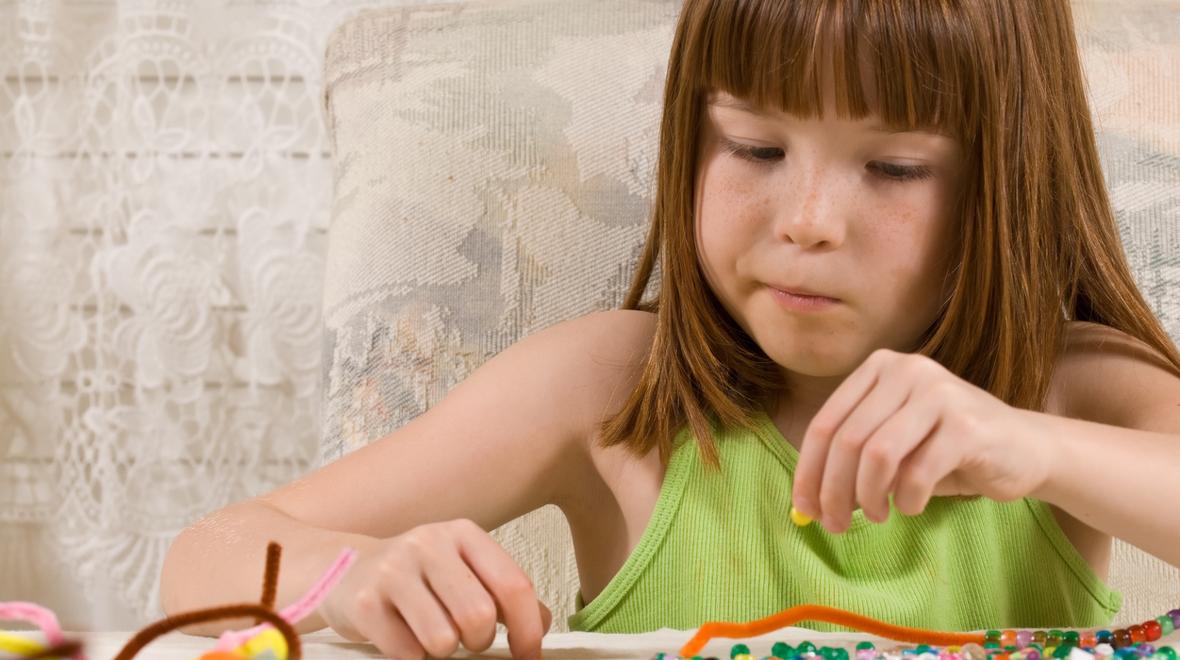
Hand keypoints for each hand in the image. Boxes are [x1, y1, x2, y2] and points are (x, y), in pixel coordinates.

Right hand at [319, 519, 550, 658]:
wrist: (345, 571)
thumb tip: (542, 625)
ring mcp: (393, 570)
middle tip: (467, 640)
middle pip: (480, 616)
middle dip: (479, 641)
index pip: (513, 584)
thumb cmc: (418, 578)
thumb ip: (503, 593)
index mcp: (463, 534)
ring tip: (431, 633)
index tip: (530, 655)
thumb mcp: (463, 571)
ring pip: (443, 639)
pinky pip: (408, 653)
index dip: (528, 630)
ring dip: (444, 651)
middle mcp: (429, 543)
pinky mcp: (365, 602)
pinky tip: (401, 635)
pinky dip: (412, 656)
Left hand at [790, 348, 1053, 532]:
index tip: (803, 508)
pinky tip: (910, 506)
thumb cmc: (947, 450)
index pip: (825, 423)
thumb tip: (808, 501)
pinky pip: (917, 472)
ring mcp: (939, 393)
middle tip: (834, 524)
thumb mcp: (893, 446)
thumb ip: (852, 461)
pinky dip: (906, 499)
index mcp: (879, 368)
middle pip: (847, 440)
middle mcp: (907, 370)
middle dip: (833, 491)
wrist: (1025, 448)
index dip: (808, 471)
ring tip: (876, 516)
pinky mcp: (968, 424)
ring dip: (868, 496)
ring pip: (877, 454)